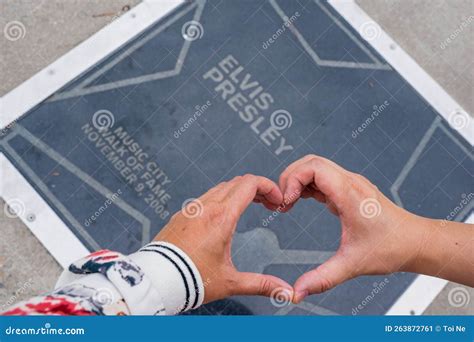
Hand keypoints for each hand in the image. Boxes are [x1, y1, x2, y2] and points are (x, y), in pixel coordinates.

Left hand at [154, 174, 292, 303]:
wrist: (156, 281)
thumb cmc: (189, 280)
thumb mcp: (230, 282)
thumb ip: (261, 284)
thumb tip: (285, 291)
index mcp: (221, 218)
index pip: (250, 184)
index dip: (268, 187)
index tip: (276, 199)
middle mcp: (205, 208)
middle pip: (237, 182)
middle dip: (257, 189)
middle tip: (267, 203)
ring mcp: (191, 209)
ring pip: (220, 188)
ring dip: (238, 192)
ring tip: (249, 205)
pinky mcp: (180, 216)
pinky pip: (204, 198)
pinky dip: (220, 199)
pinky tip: (223, 215)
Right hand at [279, 155, 424, 302]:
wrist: (416, 242)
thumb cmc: (392, 247)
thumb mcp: (352, 264)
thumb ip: (322, 278)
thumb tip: (298, 291)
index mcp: (349, 194)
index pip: (313, 167)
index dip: (292, 180)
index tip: (285, 202)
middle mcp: (350, 183)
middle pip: (310, 162)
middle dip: (290, 178)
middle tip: (282, 201)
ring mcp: (351, 184)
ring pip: (316, 167)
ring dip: (298, 180)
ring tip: (288, 203)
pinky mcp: (350, 189)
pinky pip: (323, 177)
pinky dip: (307, 185)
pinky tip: (302, 201)